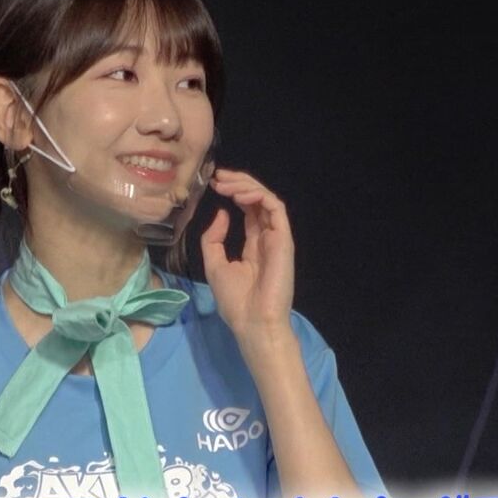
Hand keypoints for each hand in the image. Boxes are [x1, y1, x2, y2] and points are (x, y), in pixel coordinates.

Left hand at [200, 168, 295, 343]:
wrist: (252, 322)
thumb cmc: (235, 300)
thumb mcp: (214, 264)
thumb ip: (214, 238)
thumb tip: (222, 213)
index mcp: (253, 245)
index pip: (248, 211)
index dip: (233, 193)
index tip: (214, 184)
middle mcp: (267, 238)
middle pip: (258, 200)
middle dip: (239, 183)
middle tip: (218, 176)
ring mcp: (277, 237)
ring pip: (267, 200)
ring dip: (246, 186)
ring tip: (224, 183)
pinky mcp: (283, 239)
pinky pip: (276, 209)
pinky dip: (258, 197)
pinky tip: (239, 196)